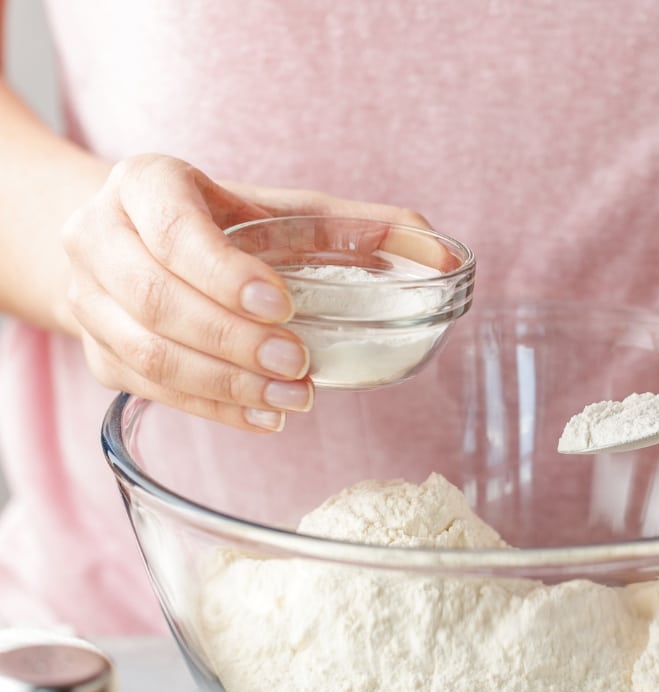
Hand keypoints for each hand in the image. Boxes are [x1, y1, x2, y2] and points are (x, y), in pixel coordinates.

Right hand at [61, 153, 433, 429]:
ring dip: (226, 384)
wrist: (133, 242)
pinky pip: (150, 391)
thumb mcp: (285, 213)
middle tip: (300, 365)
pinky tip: (265, 417)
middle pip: (156, 300)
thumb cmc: (224, 225)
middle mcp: (98, 236)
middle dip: (233, 341)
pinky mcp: (99, 354)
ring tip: (293, 400)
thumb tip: (447, 255)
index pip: (174, 228)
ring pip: (147, 354)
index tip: (282, 305)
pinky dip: (212, 409)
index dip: (225, 272)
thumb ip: (363, 229)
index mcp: (144, 184)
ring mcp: (88, 300)